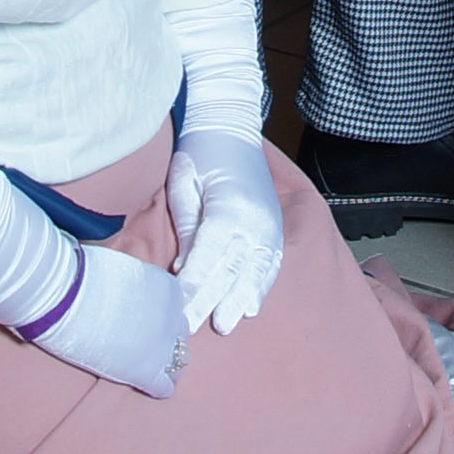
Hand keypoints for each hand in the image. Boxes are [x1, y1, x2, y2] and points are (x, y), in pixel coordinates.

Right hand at [35, 242, 192, 395]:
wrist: (66, 295)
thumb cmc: (82, 275)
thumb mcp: (120, 269)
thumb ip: (133, 281)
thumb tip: (122, 287)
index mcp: (167, 290)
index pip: (172, 310)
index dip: (156, 317)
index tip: (138, 321)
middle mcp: (171, 317)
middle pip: (178, 335)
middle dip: (162, 340)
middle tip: (138, 343)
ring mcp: (162, 345)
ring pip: (177, 364)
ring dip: (163, 365)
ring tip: (142, 367)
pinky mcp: (146, 371)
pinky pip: (163, 387)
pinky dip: (155, 386)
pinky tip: (140, 384)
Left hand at [169, 127, 288, 329]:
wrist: (231, 125)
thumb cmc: (200, 152)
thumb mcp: (184, 183)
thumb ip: (188, 225)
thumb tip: (183, 267)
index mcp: (229, 208)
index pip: (209, 256)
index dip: (195, 286)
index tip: (179, 310)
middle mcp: (255, 220)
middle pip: (232, 269)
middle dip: (212, 301)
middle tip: (193, 328)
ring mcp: (269, 224)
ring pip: (256, 271)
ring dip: (240, 299)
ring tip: (227, 323)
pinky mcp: (275, 226)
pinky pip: (271, 263)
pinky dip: (261, 285)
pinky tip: (251, 305)